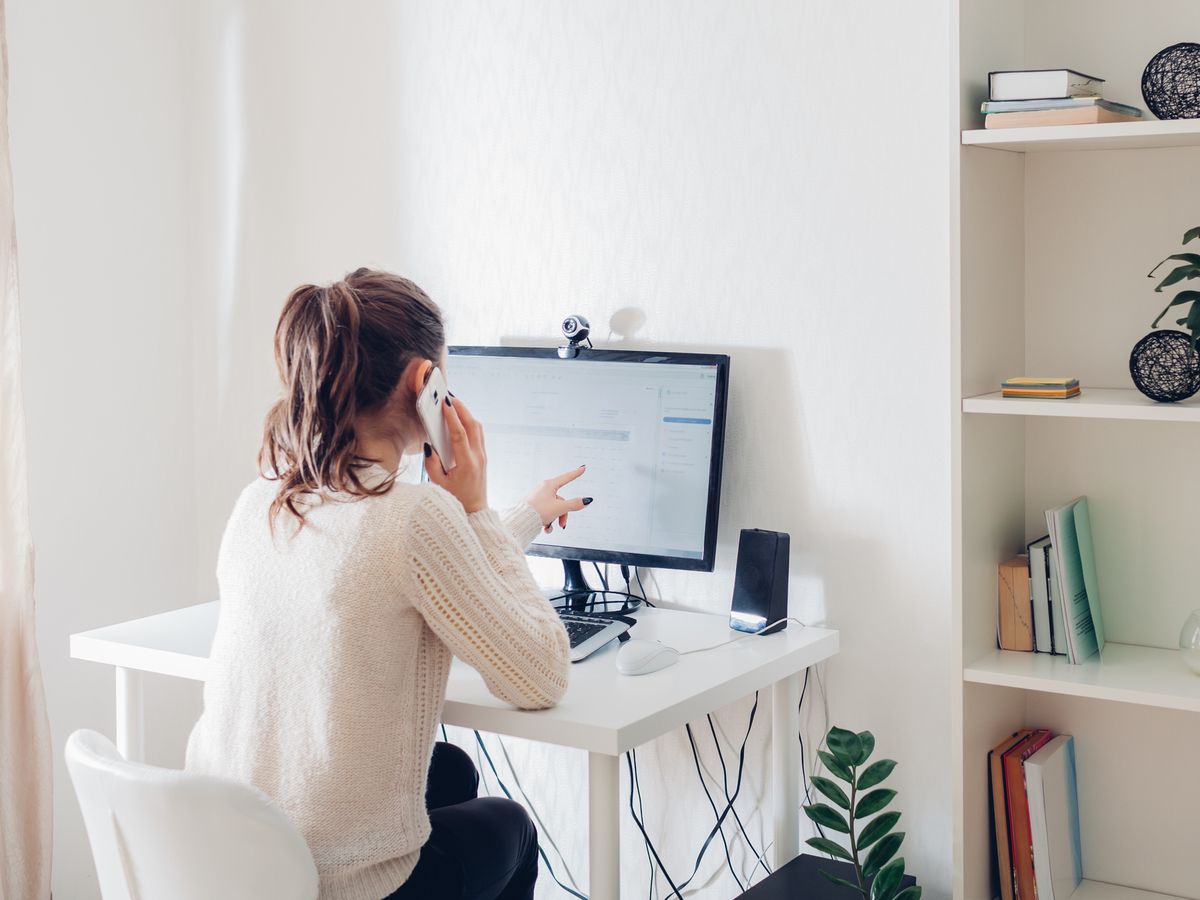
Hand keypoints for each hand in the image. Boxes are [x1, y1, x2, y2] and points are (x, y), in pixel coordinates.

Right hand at [424, 396, 486, 513]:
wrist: (474, 511)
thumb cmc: (455, 499)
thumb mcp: (438, 483)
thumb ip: (431, 464)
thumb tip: (429, 445)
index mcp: (467, 463)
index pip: (460, 434)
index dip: (452, 417)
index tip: (445, 403)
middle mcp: (478, 457)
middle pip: (473, 425)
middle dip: (462, 409)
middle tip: (449, 397)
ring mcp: (482, 456)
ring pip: (478, 428)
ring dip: (467, 414)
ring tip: (454, 404)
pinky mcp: (482, 457)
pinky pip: (478, 434)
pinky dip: (470, 423)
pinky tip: (460, 419)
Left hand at [525, 466, 592, 533]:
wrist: (520, 521)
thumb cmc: (537, 511)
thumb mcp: (559, 508)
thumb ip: (574, 504)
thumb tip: (586, 500)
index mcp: (549, 485)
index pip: (567, 477)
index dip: (576, 473)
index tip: (583, 468)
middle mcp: (543, 490)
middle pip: (561, 500)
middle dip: (563, 514)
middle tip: (562, 525)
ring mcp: (538, 498)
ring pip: (553, 508)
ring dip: (555, 519)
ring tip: (549, 527)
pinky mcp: (533, 506)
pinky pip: (546, 513)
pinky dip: (547, 521)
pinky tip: (545, 528)